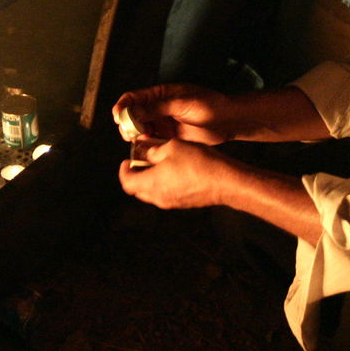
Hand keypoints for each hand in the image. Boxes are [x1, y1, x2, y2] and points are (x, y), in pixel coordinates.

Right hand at [112, 83, 233, 144]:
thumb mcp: (182, 104)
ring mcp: (164, 122)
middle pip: (133, 115)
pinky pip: (152, 140)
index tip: (118, 117)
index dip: (123, 107)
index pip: (133, 97)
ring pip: (141, 129)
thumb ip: (157, 108)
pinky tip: (148, 148)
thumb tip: (133, 111)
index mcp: (160, 94)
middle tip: (129, 133)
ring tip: (139, 141)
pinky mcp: (169, 136)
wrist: (228, 121)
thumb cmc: (210, 106)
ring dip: (136, 135)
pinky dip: (146, 144)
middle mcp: (159, 107)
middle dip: (127, 124)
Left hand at [118, 138, 235, 209]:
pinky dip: (164, 183)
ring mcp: (171, 202)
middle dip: (137, 173)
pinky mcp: (183, 203)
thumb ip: (153, 150)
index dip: (124, 171)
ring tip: (161, 161)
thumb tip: (144, 150)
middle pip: (138, 189)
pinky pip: (166, 194)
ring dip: (151, 178)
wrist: (225, 181)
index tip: (127, 160)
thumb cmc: (198, 163)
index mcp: (150, 183)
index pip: (126, 182)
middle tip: (143, 159)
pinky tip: (175, 169)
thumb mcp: (171, 147)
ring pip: (152, 192)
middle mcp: (158, 197)